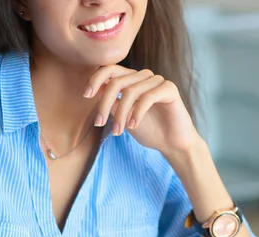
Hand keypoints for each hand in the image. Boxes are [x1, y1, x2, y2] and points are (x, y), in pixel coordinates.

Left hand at [85, 65, 199, 156]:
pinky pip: (147, 97)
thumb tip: (94, 92)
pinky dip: (137, 113)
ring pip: (130, 92)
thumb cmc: (149, 131)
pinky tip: (133, 126)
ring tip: (118, 132)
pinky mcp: (169, 89)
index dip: (95, 79)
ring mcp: (157, 81)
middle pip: (117, 81)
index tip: (86, 95)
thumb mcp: (123, 117)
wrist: (172, 144)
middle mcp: (144, 76)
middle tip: (100, 124)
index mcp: (132, 80)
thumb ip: (111, 103)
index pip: (110, 70)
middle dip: (104, 104)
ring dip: (120, 114)